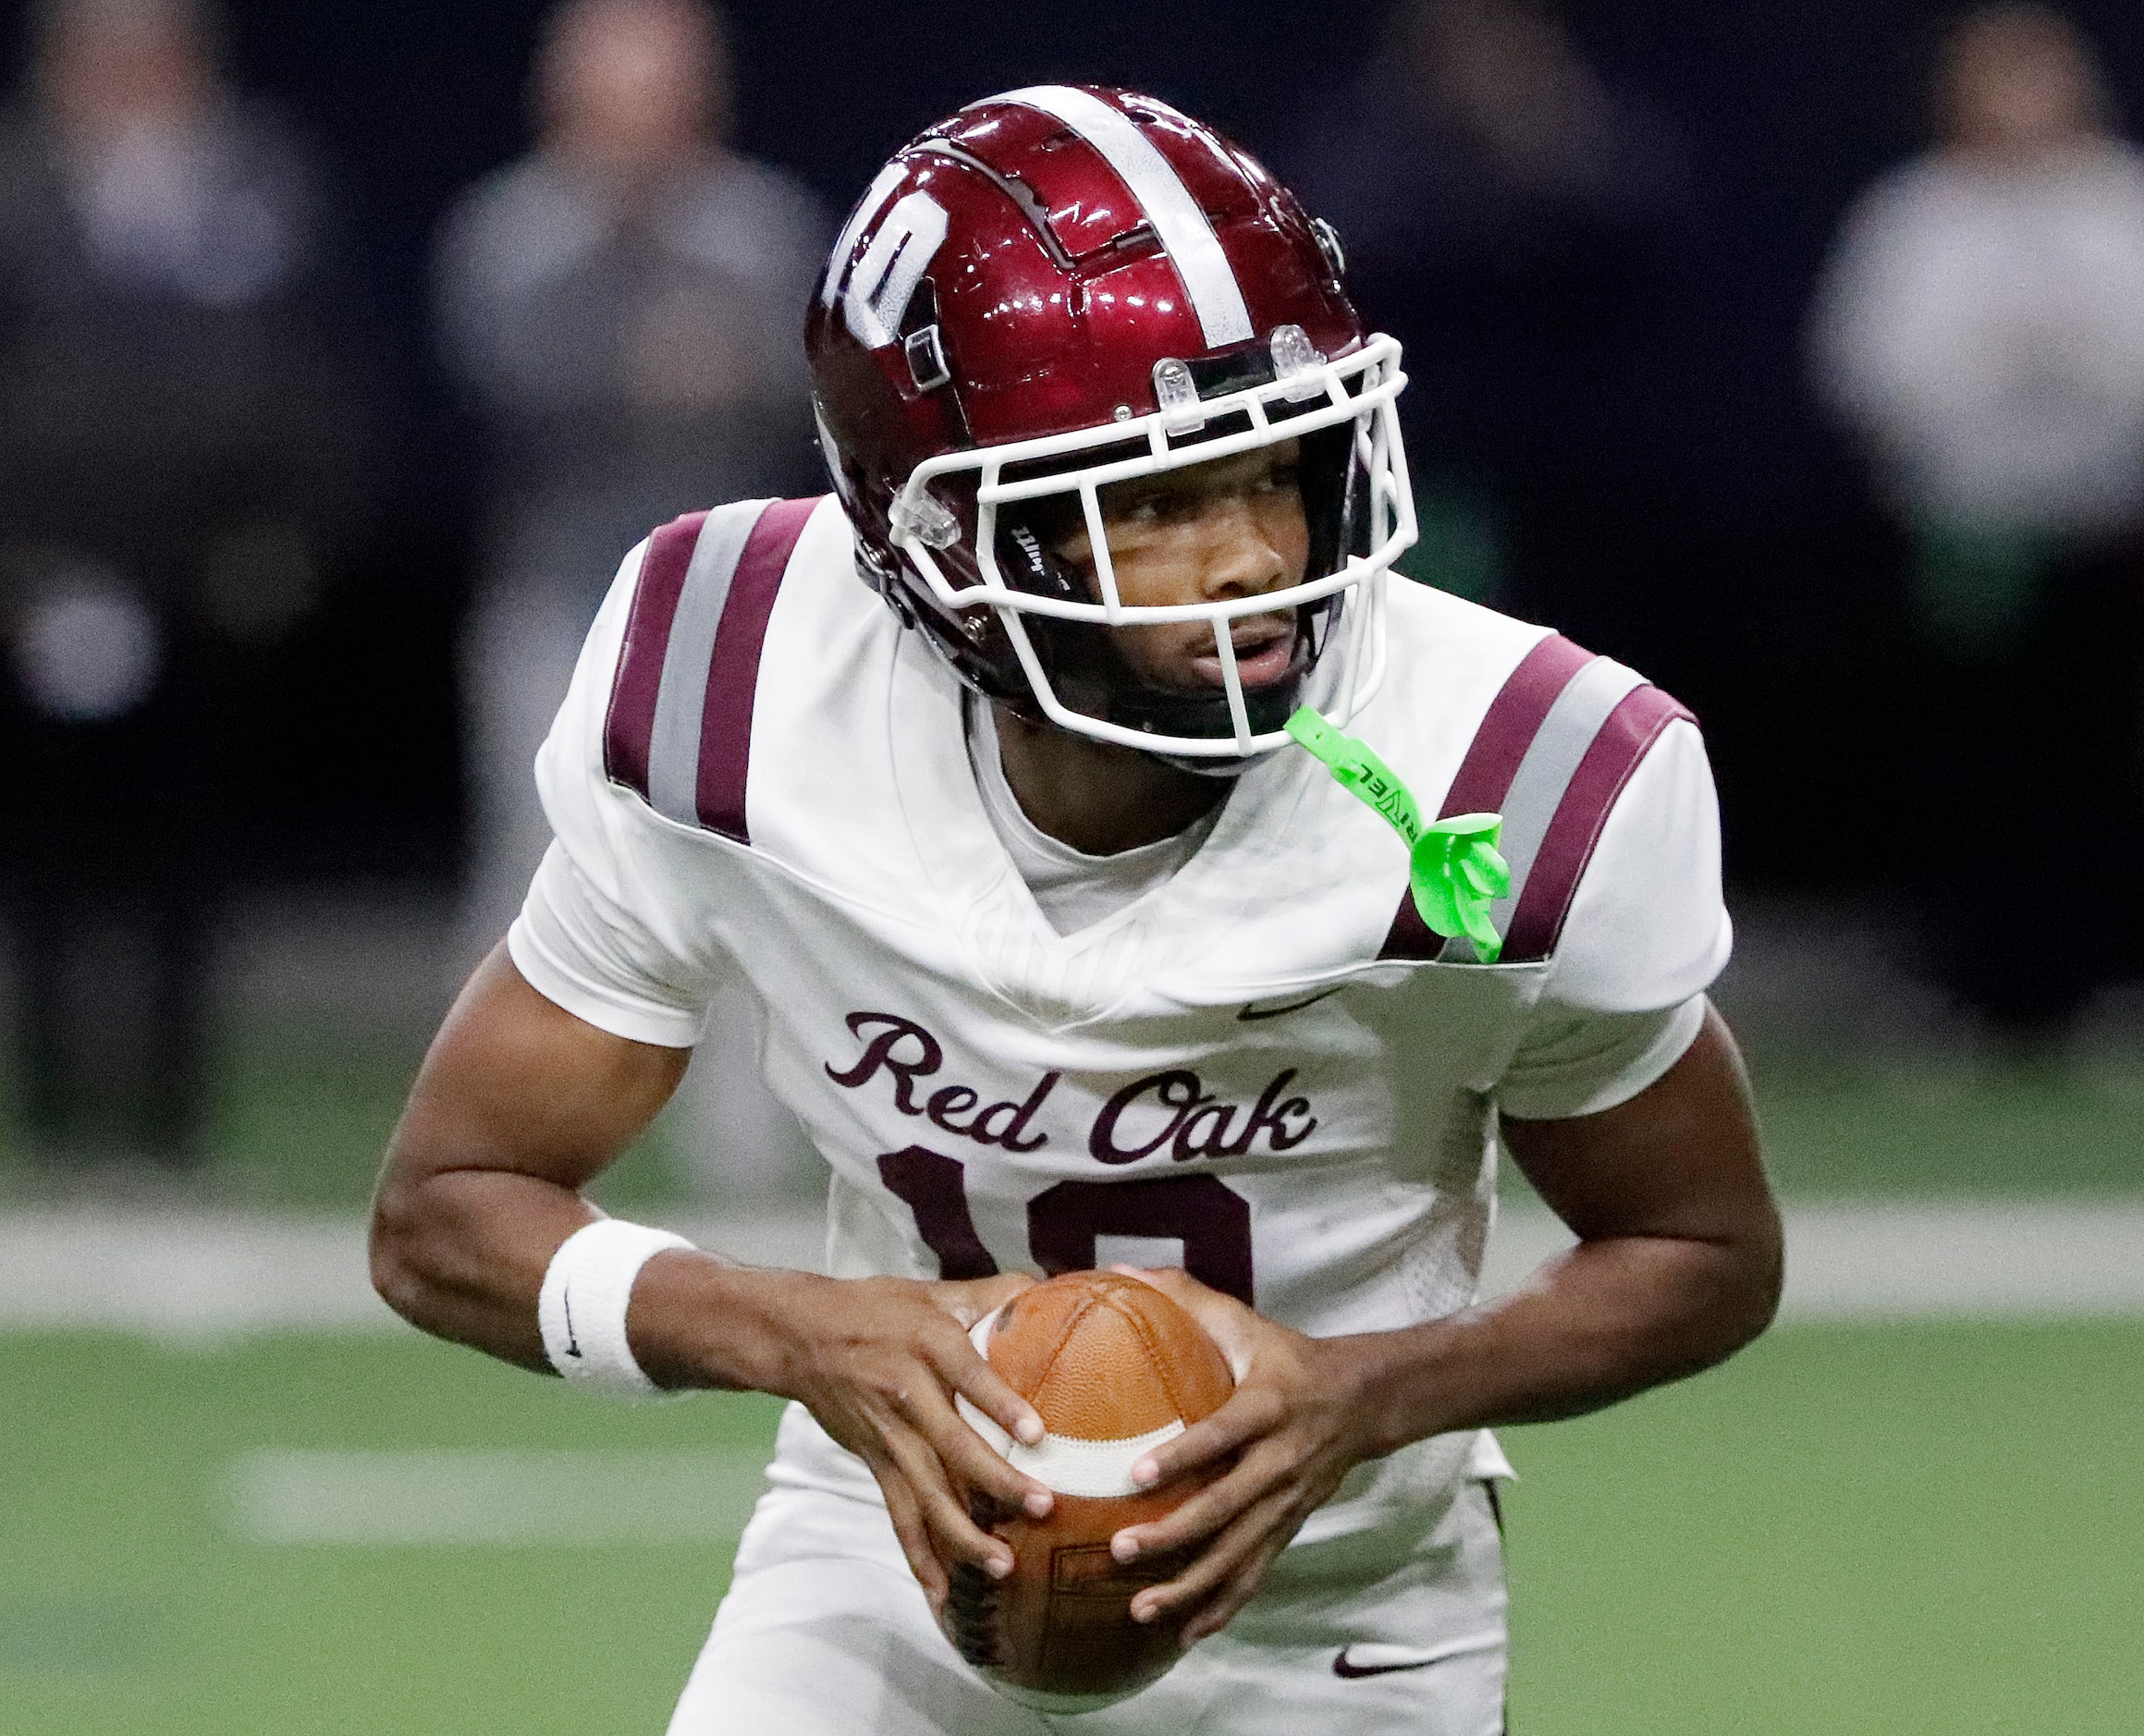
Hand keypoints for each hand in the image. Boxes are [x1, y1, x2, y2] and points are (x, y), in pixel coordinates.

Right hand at [770, 1272, 1053, 1612]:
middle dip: (996, 1482)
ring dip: (964, 1535)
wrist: (802, 1337)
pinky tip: (944, 1595)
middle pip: (954, 1446)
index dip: (1001, 1405)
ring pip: (927, 1494)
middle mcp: (909, 1395)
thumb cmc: (879, 1309)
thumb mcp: (934, 1292)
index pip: (970, 1376)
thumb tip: (1050, 1288)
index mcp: (929, 1346)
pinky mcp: (877, 1464)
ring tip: (1003, 1565)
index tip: (1037, 1434)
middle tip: (1040, 1506)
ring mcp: (890, 1438)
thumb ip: (993, 1295)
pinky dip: (920, 1558)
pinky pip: (900, 1518)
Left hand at [1103, 1265, 1381, 1643]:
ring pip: (1238, 1554)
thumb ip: (1183, 1299)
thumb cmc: (1287, 1356)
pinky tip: (1184, 1633)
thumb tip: (1116, 1272)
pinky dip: (1222, 1607)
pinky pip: (1255, 1574)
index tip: (1138, 1474)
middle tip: (1119, 1550)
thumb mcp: (1244, 1321)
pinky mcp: (1288, 1527)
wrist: (1364, 1399)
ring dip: (1190, 1585)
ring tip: (1140, 1608)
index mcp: (1266, 1406)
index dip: (1184, 1456)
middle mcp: (1279, 1460)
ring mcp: (1286, 1502)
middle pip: (1225, 1507)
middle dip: (1174, 1534)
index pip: (1221, 1433)